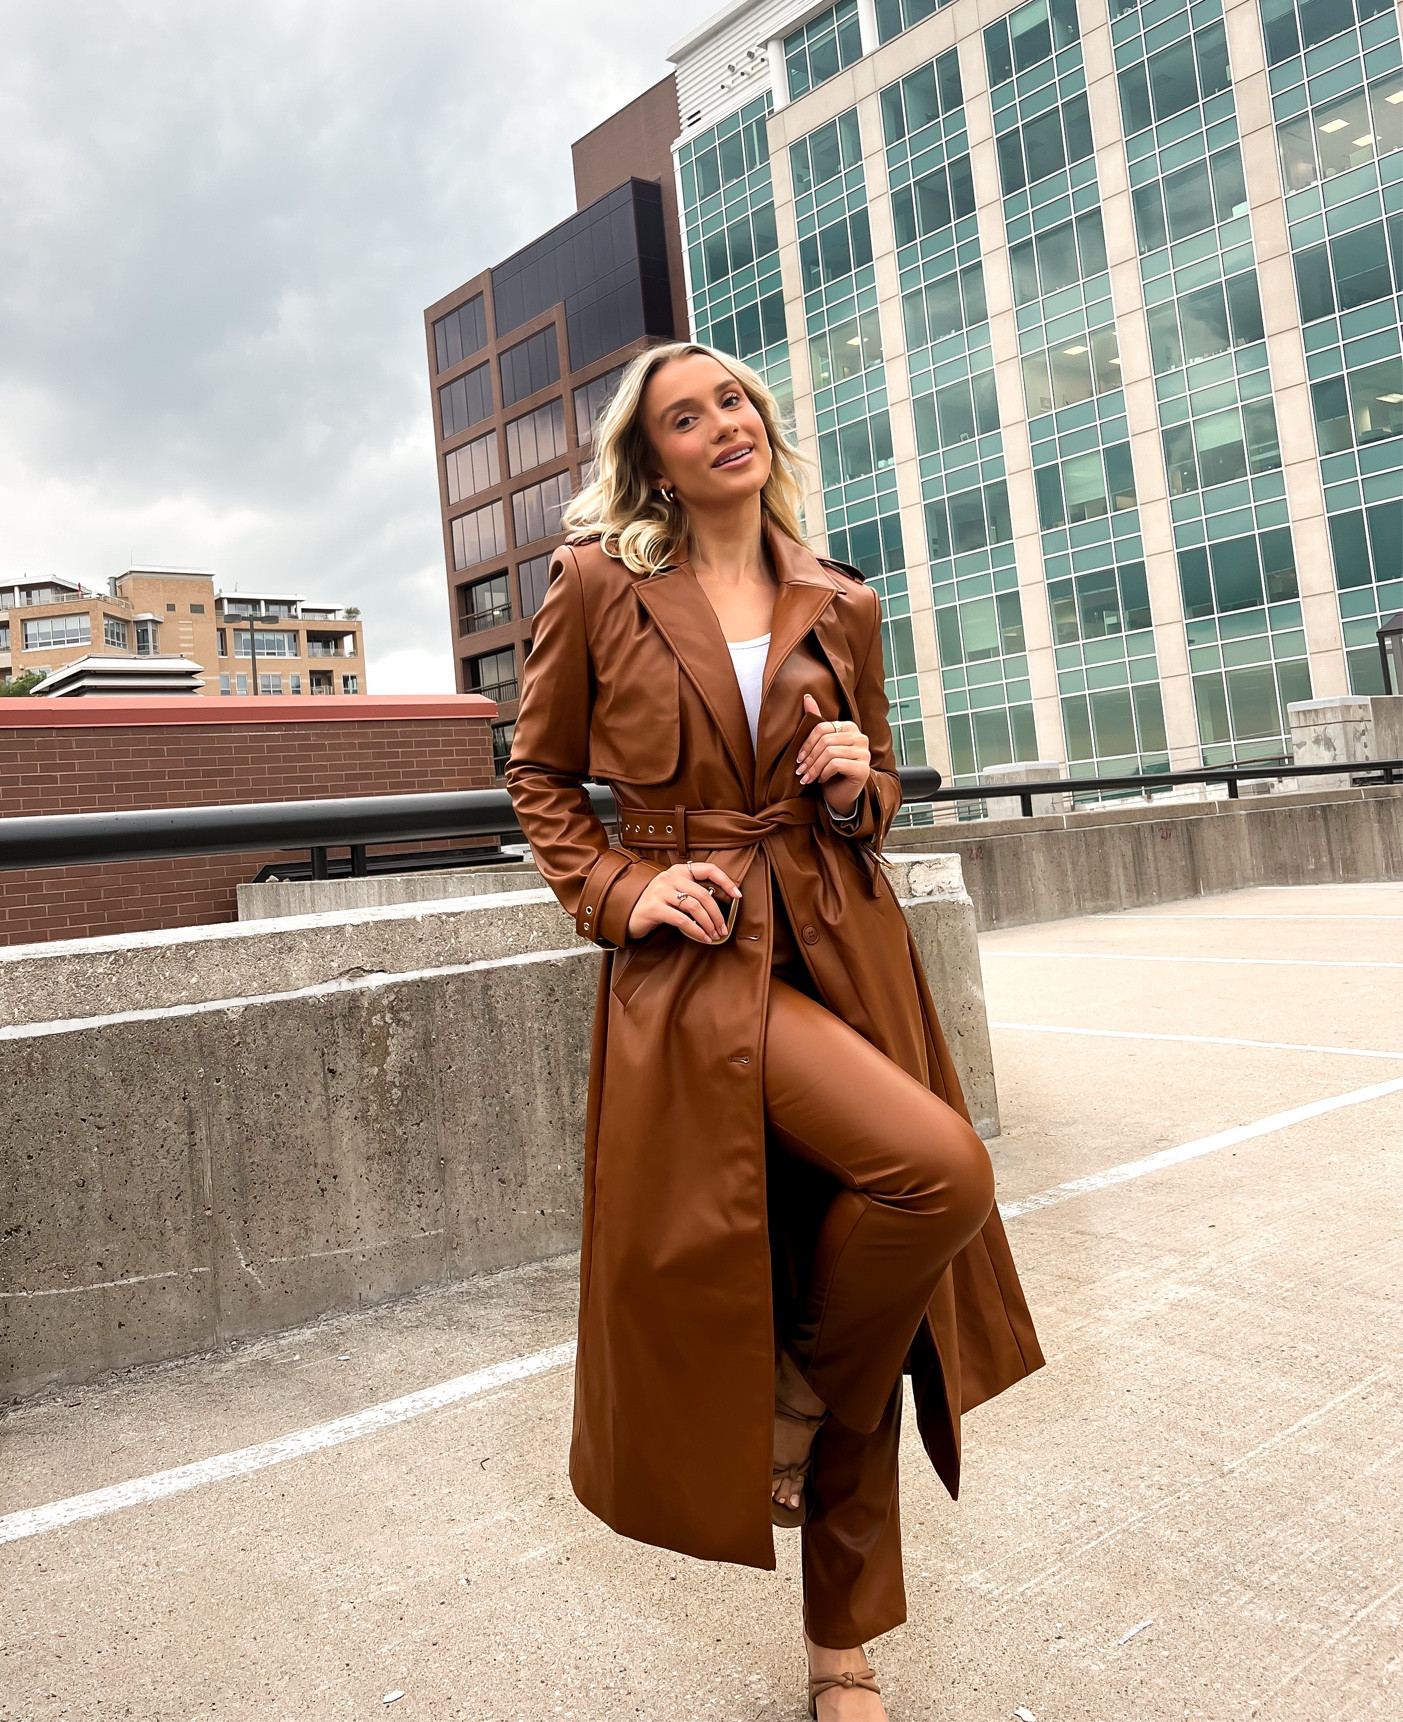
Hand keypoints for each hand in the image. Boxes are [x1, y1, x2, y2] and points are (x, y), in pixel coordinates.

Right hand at [626, 860, 742, 942]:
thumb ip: (692, 892)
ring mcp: (660, 891)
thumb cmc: (657, 904)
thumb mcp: (674, 891)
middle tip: (723, 928)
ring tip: (714, 935)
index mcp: (679, 871)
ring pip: (695, 907)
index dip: (726, 881)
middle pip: (704, 894)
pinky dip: (696, 930)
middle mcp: (670, 877)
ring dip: (709, 924)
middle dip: (718, 914)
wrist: (628, 913)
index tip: (738, 895)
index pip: (709, 869)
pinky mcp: (654, 907)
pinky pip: (682, 920)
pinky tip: (703, 937)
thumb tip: (719, 907)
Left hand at [797, 693, 870, 817]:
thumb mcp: (821, 746)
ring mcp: (865, 753)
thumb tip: (806, 697)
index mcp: (850, 728)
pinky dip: (824, 773)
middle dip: (809, 758)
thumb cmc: (830, 771)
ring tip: (808, 777)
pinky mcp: (863, 769)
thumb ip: (815, 721)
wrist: (841, 795)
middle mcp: (861, 738)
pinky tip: (822, 779)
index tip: (799, 758)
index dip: (806, 743)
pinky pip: (836, 764)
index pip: (822, 727)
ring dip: (814, 768)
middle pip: (825, 740)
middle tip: (801, 770)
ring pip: (829, 753)